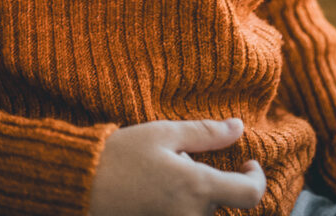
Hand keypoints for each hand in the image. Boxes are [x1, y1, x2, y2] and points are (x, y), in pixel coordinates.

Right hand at [87, 117, 266, 215]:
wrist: (78, 186)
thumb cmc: (118, 156)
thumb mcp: (162, 133)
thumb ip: (205, 133)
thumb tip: (239, 127)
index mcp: (197, 187)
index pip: (250, 194)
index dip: (256, 178)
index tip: (247, 164)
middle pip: (222, 204)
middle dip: (211, 184)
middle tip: (182, 165)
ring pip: (202, 212)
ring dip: (193, 197)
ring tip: (162, 180)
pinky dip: (179, 206)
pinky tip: (156, 194)